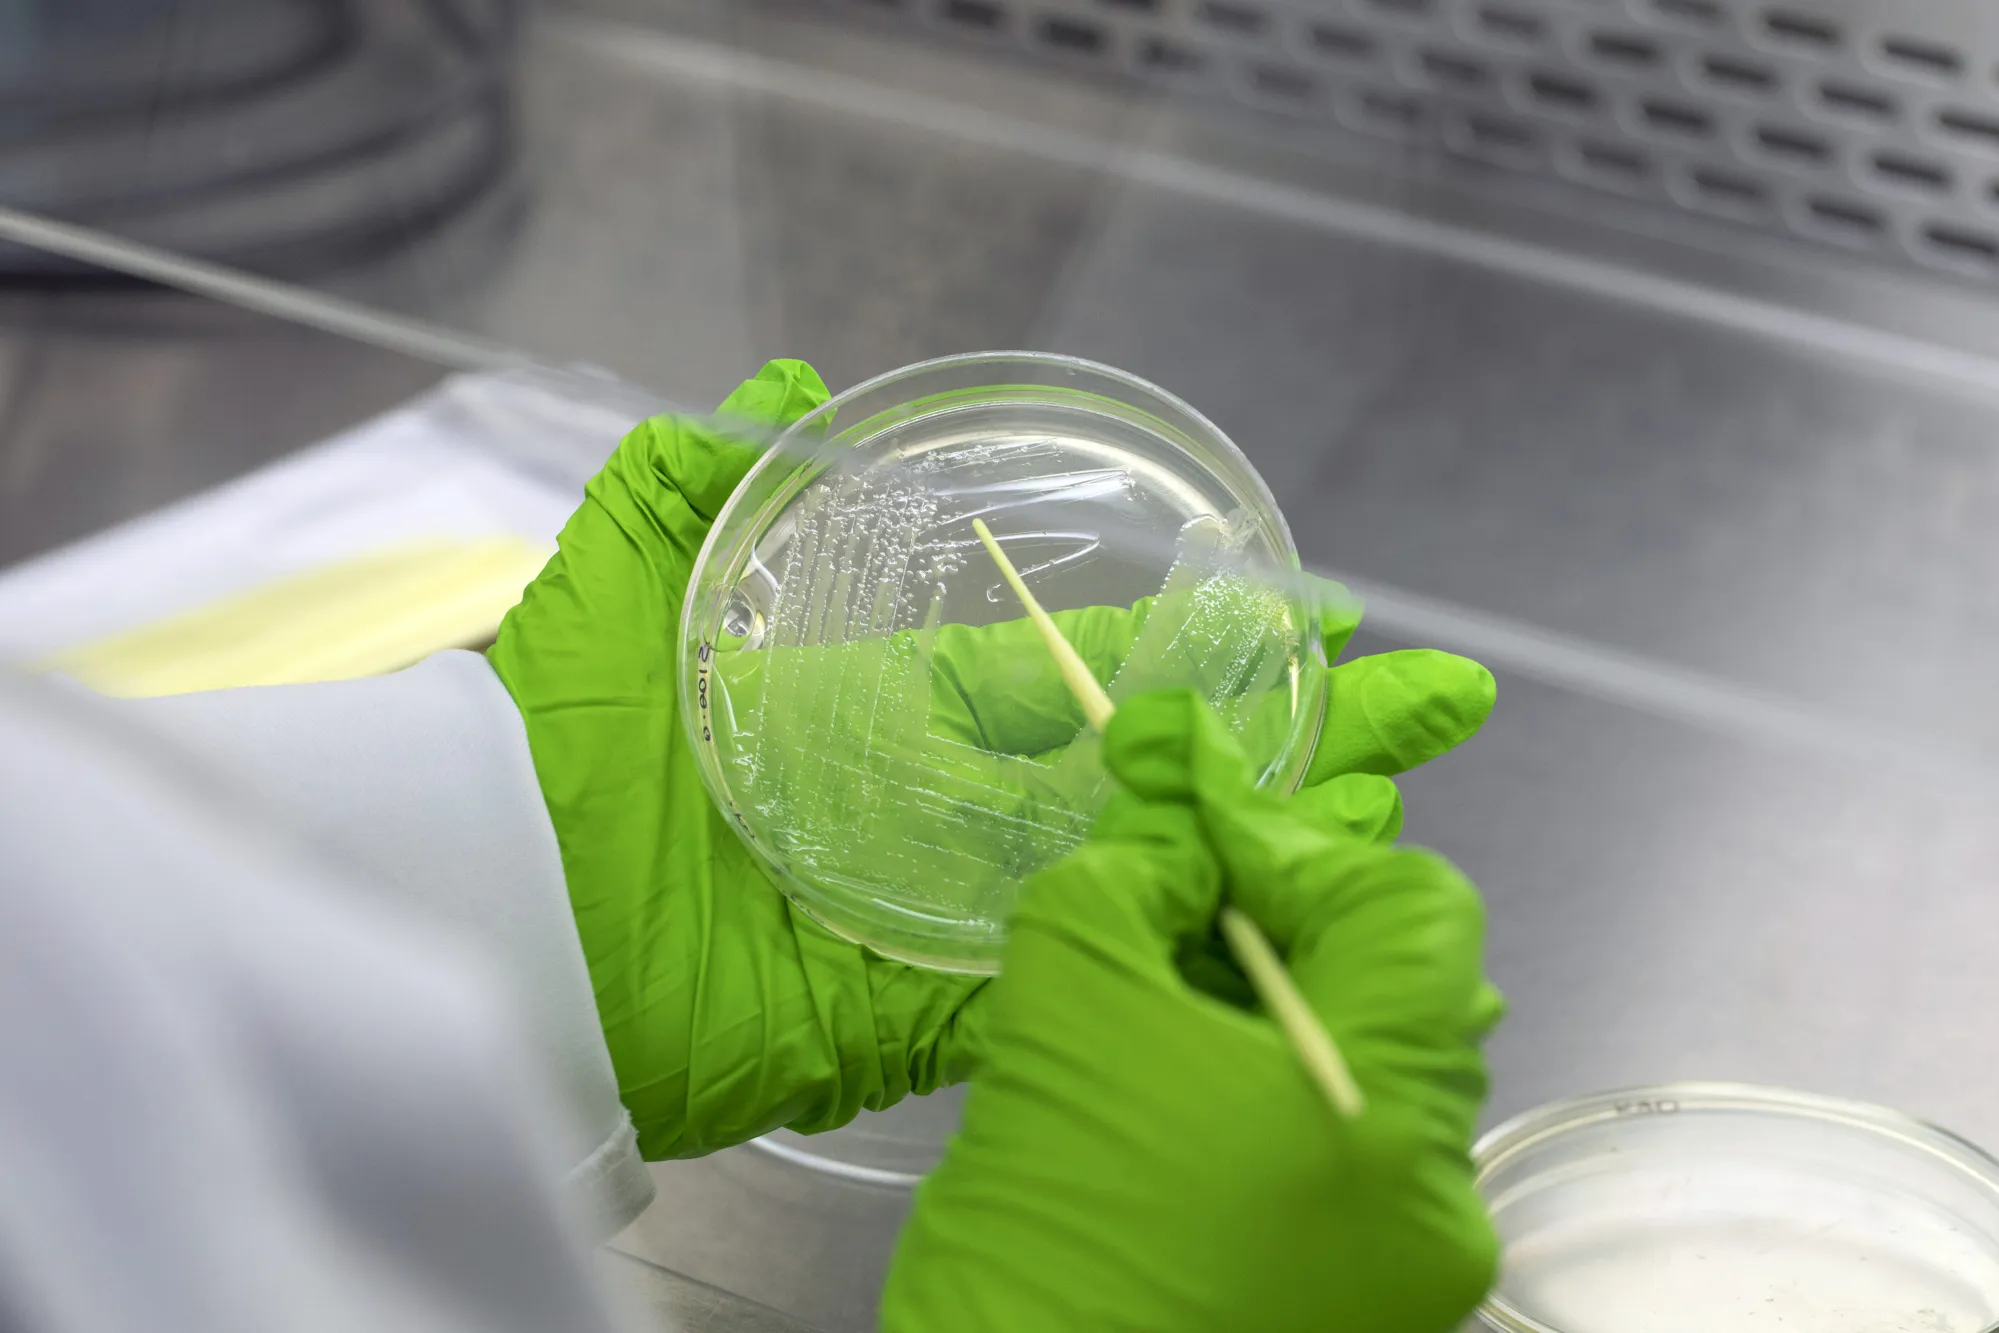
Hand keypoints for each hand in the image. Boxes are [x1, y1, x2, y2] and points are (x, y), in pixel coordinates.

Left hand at [488, 360, 1495, 1159]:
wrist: (471, 910)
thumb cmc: (543, 744)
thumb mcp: (614, 578)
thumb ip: (699, 478)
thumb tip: (796, 386)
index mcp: (883, 713)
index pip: (1081, 675)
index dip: (1197, 650)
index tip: (1316, 621)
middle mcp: (932, 812)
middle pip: (1145, 772)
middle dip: (1292, 739)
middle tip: (1428, 711)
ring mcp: (932, 917)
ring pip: (1133, 881)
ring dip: (1268, 850)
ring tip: (1399, 815)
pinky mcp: (906, 1017)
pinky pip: (1055, 1000)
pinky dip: (1165, 980)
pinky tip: (1287, 946)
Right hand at [880, 691, 1501, 1332]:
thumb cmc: (1050, 1210)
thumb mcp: (1069, 995)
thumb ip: (1136, 873)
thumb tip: (1180, 825)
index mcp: (1389, 1110)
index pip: (1415, 906)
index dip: (1307, 851)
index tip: (1203, 848)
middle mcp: (1438, 1193)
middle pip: (1404, 989)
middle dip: (1294, 926)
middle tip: (1185, 911)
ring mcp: (1414, 1265)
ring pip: (1378, 1074)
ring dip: (1285, 1010)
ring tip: (1173, 1002)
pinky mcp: (1372, 1305)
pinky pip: (1353, 1158)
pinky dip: (1283, 1097)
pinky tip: (1189, 1094)